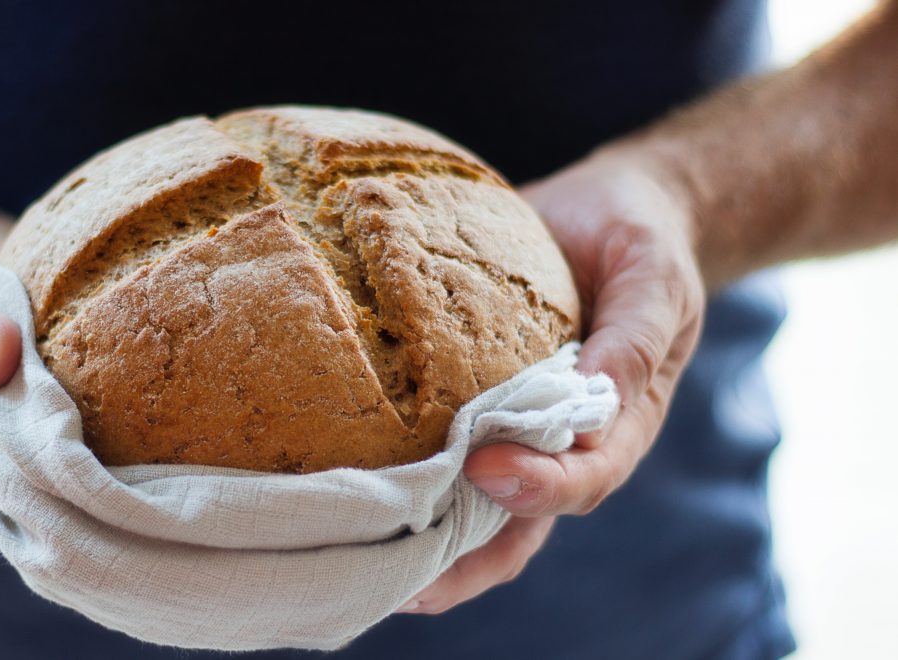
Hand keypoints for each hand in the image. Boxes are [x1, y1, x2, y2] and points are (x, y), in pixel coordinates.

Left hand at [400, 150, 704, 613]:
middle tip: (401, 580)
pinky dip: (403, 479)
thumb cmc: (640, 242)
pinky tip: (350, 494)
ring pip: (471, 508)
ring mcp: (515, 429)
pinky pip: (438, 451)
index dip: (540, 485)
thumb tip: (599, 395)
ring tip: (357, 562)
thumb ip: (635, 336)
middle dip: (463, 561)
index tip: (485, 468)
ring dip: (423, 543)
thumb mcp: (655, 277)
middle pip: (520, 524)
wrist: (610, 211)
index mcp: (622, 421)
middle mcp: (564, 441)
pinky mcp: (472, 400)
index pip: (586, 476)